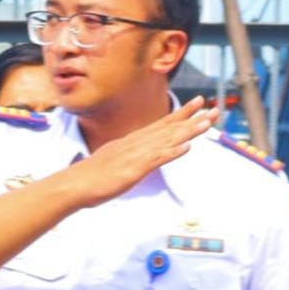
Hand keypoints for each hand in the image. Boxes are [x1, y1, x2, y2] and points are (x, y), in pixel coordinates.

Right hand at [49, 97, 215, 207]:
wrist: (74, 184)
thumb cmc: (92, 177)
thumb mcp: (115, 161)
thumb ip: (129, 157)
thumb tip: (139, 157)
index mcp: (133, 142)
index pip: (162, 125)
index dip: (181, 114)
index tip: (198, 104)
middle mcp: (137, 143)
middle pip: (169, 128)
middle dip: (192, 117)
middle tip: (213, 108)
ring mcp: (135, 155)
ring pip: (167, 140)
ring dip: (188, 131)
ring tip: (206, 123)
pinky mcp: (133, 170)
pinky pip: (156, 160)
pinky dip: (172, 152)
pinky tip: (186, 148)